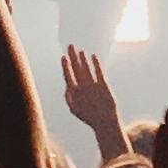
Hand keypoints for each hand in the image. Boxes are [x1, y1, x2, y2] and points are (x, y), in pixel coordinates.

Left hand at [59, 41, 125, 162]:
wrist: (104, 122)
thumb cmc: (88, 117)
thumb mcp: (75, 109)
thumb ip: (69, 98)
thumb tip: (66, 87)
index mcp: (75, 92)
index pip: (68, 75)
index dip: (65, 66)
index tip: (63, 57)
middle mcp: (83, 86)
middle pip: (76, 69)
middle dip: (72, 57)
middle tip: (70, 46)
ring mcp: (92, 85)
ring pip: (86, 69)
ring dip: (83, 60)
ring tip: (80, 50)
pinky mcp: (102, 85)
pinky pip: (98, 72)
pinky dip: (96, 64)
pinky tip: (93, 56)